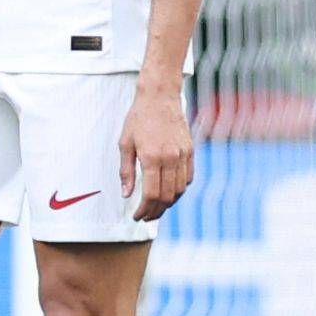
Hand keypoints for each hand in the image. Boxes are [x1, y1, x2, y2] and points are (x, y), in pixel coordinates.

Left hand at [118, 82, 194, 220]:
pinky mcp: (190, 152)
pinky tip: (169, 193)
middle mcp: (171, 159)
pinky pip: (188, 178)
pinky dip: (179, 190)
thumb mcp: (125, 143)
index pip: (151, 194)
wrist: (160, 98)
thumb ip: (126, 171)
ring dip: (168, 203)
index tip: (136, 216)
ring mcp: (183, 156)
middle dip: (156, 211)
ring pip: (179, 190)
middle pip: (166, 196)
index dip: (144, 209)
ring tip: (156, 208)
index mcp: (152, 158)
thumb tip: (126, 194)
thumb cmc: (138, 119)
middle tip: (145, 217)